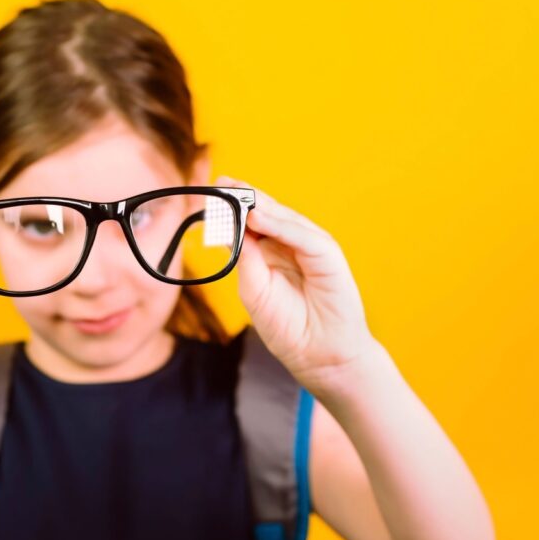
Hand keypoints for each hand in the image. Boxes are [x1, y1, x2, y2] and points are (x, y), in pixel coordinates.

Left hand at [215, 175, 381, 390]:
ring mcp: (311, 247)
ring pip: (284, 218)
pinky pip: (302, 236)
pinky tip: (259, 216)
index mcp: (273, 252)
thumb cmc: (288, 327)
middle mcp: (292, 244)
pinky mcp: (328, 256)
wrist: (319, 357)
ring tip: (235, 193)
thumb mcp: (254, 290)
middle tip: (220, 182)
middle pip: (267, 213)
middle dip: (243, 197)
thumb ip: (245, 258)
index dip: (232, 207)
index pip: (251, 222)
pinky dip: (281, 225)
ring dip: (259, 205)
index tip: (210, 191)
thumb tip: (229, 228)